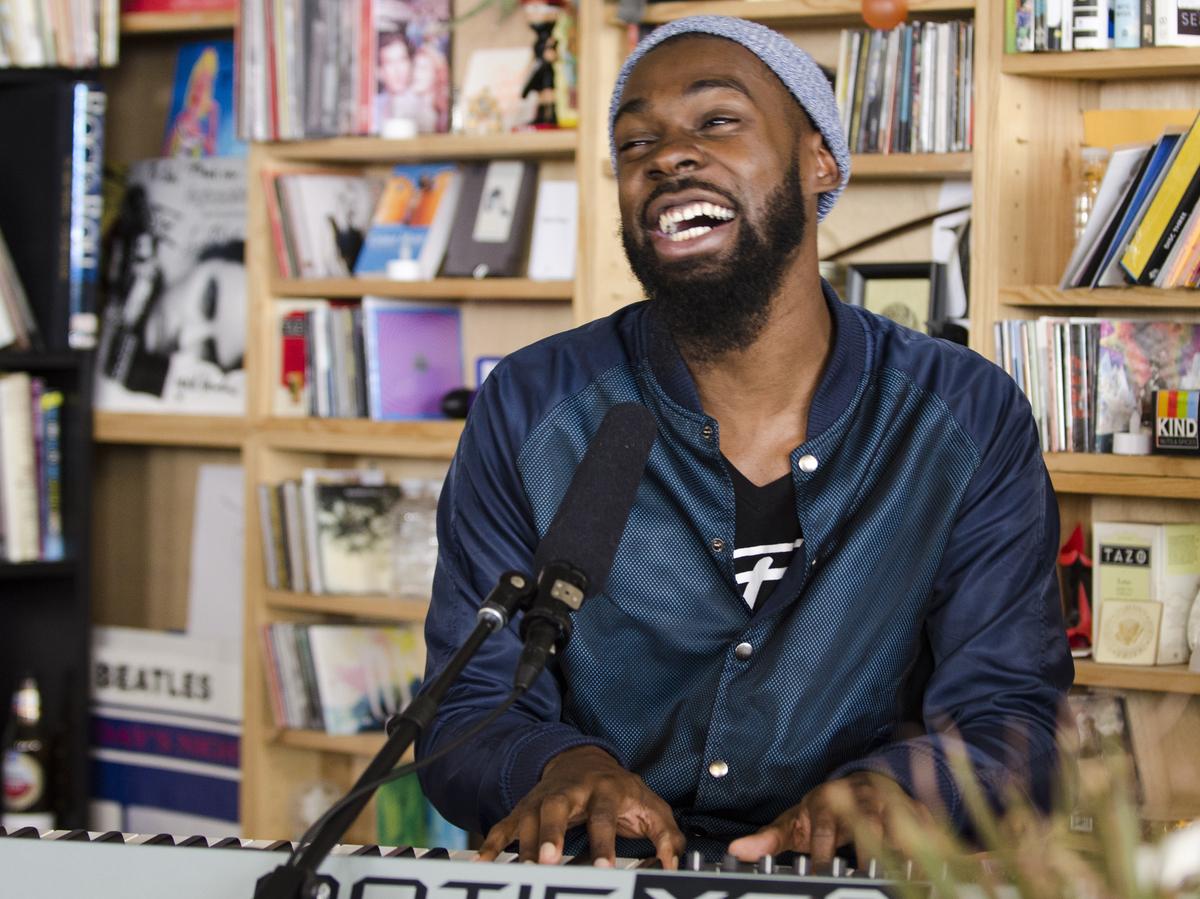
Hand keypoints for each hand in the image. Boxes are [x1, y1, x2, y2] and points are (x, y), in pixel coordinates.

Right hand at [476, 745, 685, 868]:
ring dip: (524, 844)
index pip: (604, 815)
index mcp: (605, 789)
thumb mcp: (649, 805)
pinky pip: (506, 826)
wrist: (585, 760)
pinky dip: (492, 844)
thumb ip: (665, 834)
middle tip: (550, 861)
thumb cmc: (620, 791)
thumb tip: (673, 863)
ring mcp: (545, 798)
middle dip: (552, 834)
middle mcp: (571, 791)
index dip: (604, 842)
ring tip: (524, 871)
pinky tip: (482, 863)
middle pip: (557, 809)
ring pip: (530, 818)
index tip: (604, 869)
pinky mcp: (526, 808)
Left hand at [726, 771, 931, 866]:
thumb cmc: (823, 812)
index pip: (825, 826)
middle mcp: (859, 797)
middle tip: (864, 877)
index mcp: (827, 800)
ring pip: (899, 823)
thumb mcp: (794, 824)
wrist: (857, 786)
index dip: (824, 850)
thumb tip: (735, 851)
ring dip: (900, 848)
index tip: (822, 873)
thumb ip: (767, 840)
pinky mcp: (915, 810)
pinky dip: (928, 846)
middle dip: (867, 850)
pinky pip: (927, 827)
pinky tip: (925, 869)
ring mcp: (889, 802)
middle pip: (866, 823)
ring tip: (901, 875)